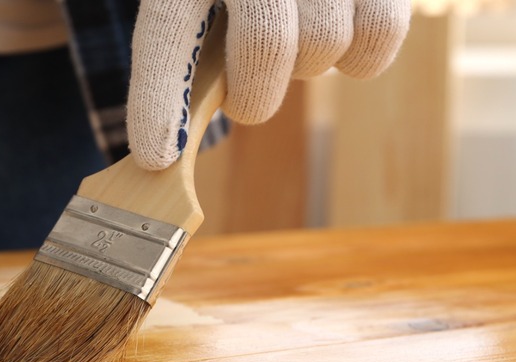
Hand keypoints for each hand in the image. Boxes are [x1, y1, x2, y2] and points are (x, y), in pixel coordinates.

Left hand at [127, 0, 410, 169]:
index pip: (168, 30)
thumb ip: (189, 44)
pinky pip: (379, 35)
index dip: (159, 98)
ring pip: (323, 44)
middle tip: (247, 98)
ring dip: (307, 66)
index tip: (157, 156)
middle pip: (266, 45)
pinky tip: (343, 35)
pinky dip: (361, 59)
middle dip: (255, 96)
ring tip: (296, 37)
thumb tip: (169, 148)